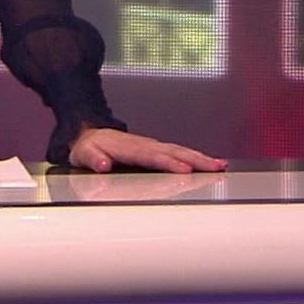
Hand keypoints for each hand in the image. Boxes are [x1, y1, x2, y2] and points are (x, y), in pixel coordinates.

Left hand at [67, 127, 225, 173]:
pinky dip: (196, 158)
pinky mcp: (158, 150)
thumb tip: (102, 164)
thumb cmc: (89, 148)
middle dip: (196, 160)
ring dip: (201, 158)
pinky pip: (180, 153)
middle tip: (214, 168)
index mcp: (130, 149)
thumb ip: (93, 159)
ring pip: (181, 151)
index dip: (169, 163)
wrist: (90, 134)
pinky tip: (210, 164)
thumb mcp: (84, 154)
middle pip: (175, 152)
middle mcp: (146, 145)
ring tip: (219, 166)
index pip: (153, 157)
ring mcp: (154, 146)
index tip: (184, 170)